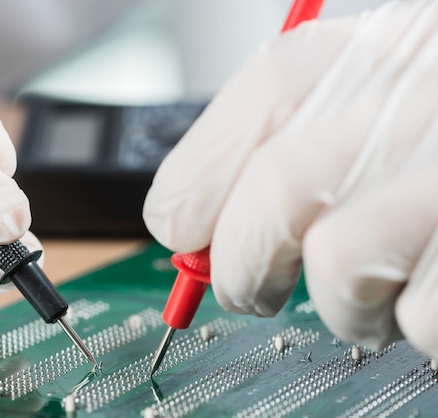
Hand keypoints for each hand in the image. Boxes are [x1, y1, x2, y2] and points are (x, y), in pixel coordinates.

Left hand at [144, 0, 437, 357]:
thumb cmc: (435, 101)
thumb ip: (276, 144)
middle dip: (245, 273)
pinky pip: (423, 320)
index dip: (191, 210)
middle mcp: (393, 104)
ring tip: (375, 284)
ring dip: (344, 302)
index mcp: (331, 62)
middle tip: (256, 288)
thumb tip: (198, 226)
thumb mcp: (353, 87)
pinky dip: (419, 324)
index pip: (214, 151)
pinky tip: (435, 282)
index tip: (191, 242)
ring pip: (341, 272)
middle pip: (268, 209)